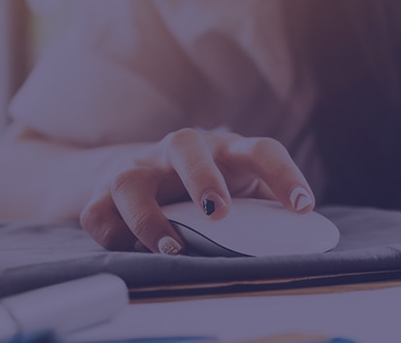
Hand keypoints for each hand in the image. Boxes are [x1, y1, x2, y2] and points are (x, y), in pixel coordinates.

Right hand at [79, 128, 314, 253]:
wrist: (134, 174)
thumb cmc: (204, 187)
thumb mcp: (239, 189)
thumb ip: (262, 211)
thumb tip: (295, 245)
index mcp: (225, 150)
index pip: (261, 150)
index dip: (284, 175)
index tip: (302, 206)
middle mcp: (178, 152)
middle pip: (187, 147)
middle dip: (203, 178)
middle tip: (219, 213)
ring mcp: (137, 170)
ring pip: (131, 182)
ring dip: (149, 218)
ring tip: (172, 247)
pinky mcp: (101, 194)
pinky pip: (98, 214)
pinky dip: (114, 236)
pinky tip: (133, 254)